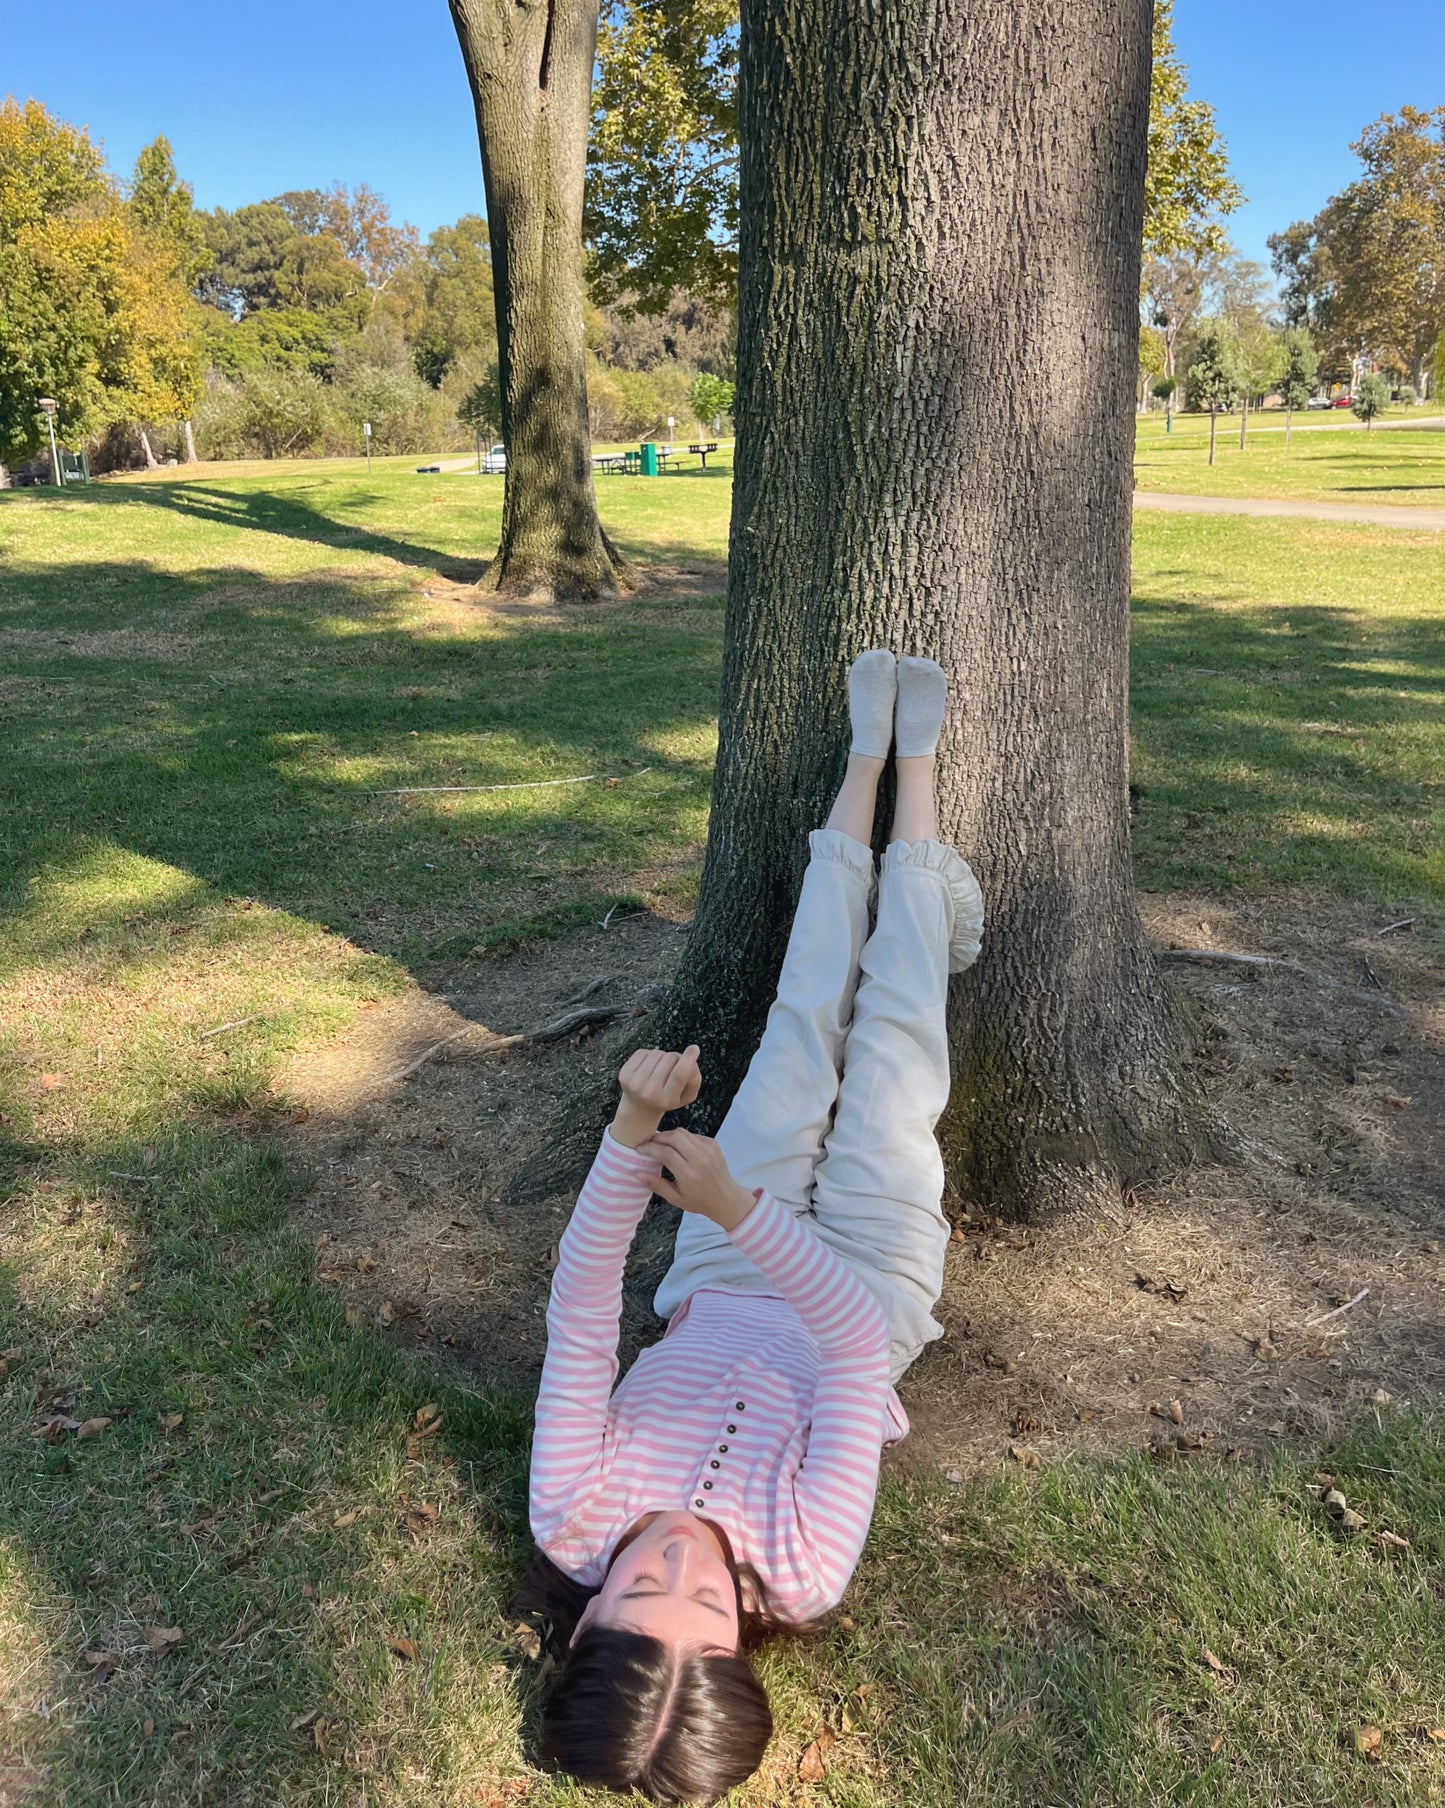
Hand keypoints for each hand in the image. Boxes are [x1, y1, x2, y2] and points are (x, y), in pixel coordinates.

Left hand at [609, 1045, 701, 1148]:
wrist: (639, 1107)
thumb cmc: (668, 1098)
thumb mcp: (686, 1095)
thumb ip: (694, 1079)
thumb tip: (690, 1059)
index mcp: (667, 1100)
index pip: (679, 1074)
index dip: (688, 1059)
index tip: (694, 1049)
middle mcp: (649, 1093)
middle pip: (670, 1060)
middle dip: (676, 1058)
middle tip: (674, 1066)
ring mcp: (634, 1084)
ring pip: (656, 1054)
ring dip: (663, 1057)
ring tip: (661, 1069)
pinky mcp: (624, 1074)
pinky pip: (643, 1052)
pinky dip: (649, 1055)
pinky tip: (650, 1067)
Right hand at [636, 1128, 755, 1231]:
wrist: (726, 1198)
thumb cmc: (699, 1201)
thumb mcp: (676, 1198)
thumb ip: (656, 1185)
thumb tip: (637, 1174)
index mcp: (688, 1174)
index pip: (665, 1153)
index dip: (650, 1148)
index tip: (640, 1149)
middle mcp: (699, 1159)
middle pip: (673, 1137)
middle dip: (658, 1137)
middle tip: (649, 1144)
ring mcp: (708, 1149)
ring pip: (683, 1133)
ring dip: (669, 1136)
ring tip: (661, 1144)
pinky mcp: (713, 1144)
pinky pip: (692, 1134)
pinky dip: (682, 1138)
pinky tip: (678, 1147)